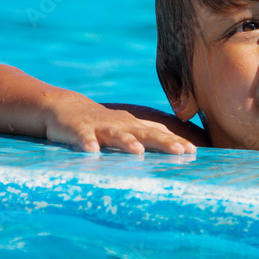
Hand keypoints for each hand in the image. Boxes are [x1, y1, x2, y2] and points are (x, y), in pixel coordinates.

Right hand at [46, 92, 196, 154]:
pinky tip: (92, 152)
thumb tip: (177, 143)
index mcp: (134, 126)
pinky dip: (88, 143)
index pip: (160, 134)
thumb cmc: (102, 121)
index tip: (194, 152)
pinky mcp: (78, 130)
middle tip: (181, 152)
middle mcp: (121, 125)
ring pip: (116, 134)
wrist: (64, 106)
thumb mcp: (128, 127)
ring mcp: (100, 127)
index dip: (176, 142)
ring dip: (127, 142)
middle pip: (145, 133)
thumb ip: (149, 134)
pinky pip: (83, 137)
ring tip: (138, 151)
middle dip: (163, 142)